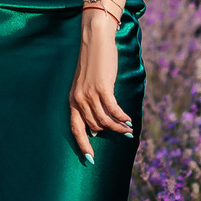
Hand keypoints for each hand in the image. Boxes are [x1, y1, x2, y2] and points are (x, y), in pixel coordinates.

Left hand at [67, 9, 133, 160]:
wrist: (94, 40)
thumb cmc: (93, 62)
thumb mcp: (85, 85)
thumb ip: (88, 104)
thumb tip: (97, 127)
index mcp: (72, 100)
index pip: (75, 129)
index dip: (83, 146)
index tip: (90, 159)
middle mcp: (78, 100)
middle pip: (94, 126)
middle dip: (109, 133)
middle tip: (124, 134)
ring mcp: (89, 94)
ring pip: (105, 121)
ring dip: (118, 127)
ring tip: (129, 130)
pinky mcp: (102, 88)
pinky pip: (113, 110)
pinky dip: (122, 117)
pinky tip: (128, 120)